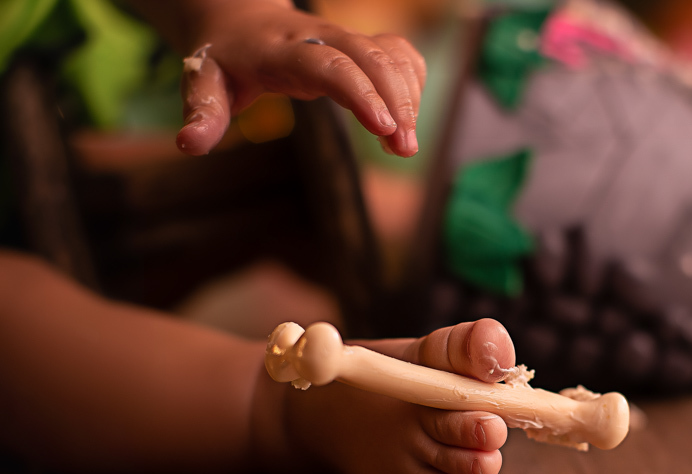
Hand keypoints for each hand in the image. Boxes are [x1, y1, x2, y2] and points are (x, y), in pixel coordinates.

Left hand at [177, 0, 424, 157]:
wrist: (236, 18)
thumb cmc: (222, 59)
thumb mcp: (202, 82)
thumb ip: (202, 112)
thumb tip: (189, 145)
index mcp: (283, 48)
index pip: (330, 65)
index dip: (360, 92)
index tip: (383, 128)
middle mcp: (321, 36)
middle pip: (371, 58)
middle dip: (396, 101)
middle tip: (405, 149)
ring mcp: (345, 36)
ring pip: (391, 56)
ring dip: (409, 98)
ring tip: (406, 145)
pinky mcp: (362, 42)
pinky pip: (400, 56)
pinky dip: (412, 85)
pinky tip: (407, 118)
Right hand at [271, 320, 515, 473]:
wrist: (327, 418)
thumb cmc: (391, 379)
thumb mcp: (419, 354)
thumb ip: (461, 348)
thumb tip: (502, 356)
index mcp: (414, 407)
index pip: (457, 426)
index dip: (483, 429)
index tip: (494, 424)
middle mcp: (406, 447)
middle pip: (470, 465)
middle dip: (491, 456)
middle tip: (489, 441)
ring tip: (481, 460)